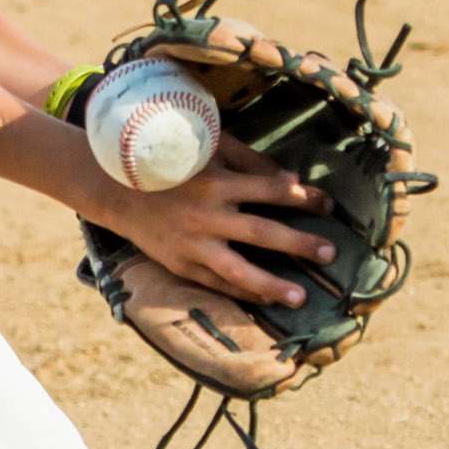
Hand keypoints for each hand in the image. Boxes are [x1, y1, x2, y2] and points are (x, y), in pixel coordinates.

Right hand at [110, 132, 335, 307]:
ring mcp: (193, 245)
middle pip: (262, 232)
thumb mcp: (208, 149)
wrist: (118, 191)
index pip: (271, 190)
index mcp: (216, 182)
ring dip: (272, 285)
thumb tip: (291, 182)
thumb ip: (250, 161)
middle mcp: (206, 216)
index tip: (328, 206)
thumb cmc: (173, 165)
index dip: (303, 198)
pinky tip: (267, 299)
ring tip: (301, 297)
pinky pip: (217, 284)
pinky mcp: (180, 264)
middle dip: (299, 244)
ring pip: (238, 270)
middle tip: (330, 252)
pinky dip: (243, 293)